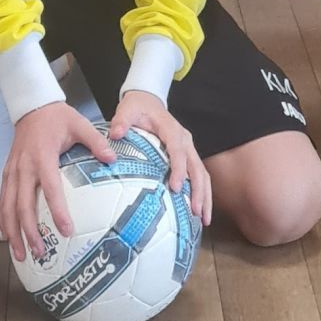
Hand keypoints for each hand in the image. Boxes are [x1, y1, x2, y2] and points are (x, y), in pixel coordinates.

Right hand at [0, 101, 115, 261]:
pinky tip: (7, 236)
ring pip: (7, 207)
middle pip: (23, 205)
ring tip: (19, 254)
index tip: (66, 230)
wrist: (32, 106)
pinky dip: (3, 220)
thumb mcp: (79, 124)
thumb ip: (96, 142)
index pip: (50, 189)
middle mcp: (24, 167)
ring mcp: (12, 171)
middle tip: (39, 253)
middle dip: (29, 231)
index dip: (57, 211)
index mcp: (43, 156)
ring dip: (12, 232)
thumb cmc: (57, 117)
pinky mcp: (7, 173)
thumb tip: (112, 160)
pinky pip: (2, 200)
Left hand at [108, 92, 211, 225]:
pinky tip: (199, 211)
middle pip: (197, 167)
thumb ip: (121, 121)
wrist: (147, 101)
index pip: (178, 150)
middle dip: (199, 190)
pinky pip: (198, 175)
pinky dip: (201, 193)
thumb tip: (115, 134)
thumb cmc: (137, 108)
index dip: (179, 169)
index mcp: (171, 129)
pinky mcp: (188, 156)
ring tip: (203, 219)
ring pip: (202, 173)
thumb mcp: (127, 109)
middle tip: (196, 212)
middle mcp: (185, 139)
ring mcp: (189, 148)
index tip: (176, 188)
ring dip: (205, 195)